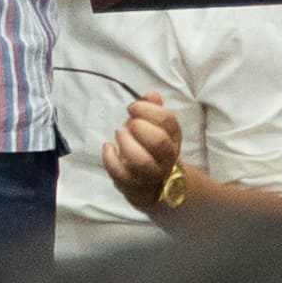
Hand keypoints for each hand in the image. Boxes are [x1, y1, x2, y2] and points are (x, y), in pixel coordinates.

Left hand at [102, 91, 186, 216]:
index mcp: (173, 138)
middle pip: (159, 143)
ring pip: (142, 162)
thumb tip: (151, 95)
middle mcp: (166, 158)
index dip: (148, 110)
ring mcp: (151, 175)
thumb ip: (152, 109)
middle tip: (129, 123)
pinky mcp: (134, 187)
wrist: (158, 186)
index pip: (167, 121)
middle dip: (140, 128)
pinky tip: (108, 148)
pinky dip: (111, 159)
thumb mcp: (156, 127)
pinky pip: (121, 176)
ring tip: (119, 134)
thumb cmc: (151, 148)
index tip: (133, 107)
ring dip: (127, 144)